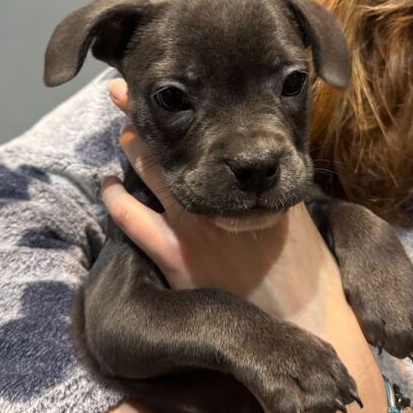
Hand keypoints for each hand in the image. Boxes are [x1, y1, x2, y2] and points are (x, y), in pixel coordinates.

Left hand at [100, 78, 345, 330]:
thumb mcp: (297, 220)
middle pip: (176, 146)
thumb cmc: (305, 274)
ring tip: (123, 131)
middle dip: (148, 116)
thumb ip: (272, 190)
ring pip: (150, 175)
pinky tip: (107, 186)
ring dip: (133, 149)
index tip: (173, 90)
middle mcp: (218, 198)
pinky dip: (116, 199)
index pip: (213, 138)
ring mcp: (191, 228)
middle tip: (124, 92)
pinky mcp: (173, 259)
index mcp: (248, 185)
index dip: (189, 110)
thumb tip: (258, 167)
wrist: (299, 322)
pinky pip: (133, 223)